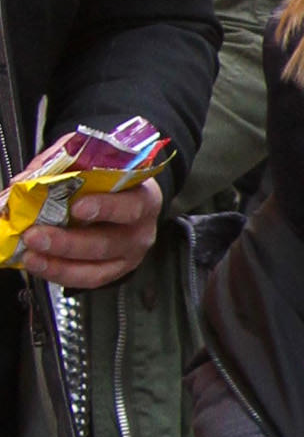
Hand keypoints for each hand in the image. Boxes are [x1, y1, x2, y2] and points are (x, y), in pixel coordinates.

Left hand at [16, 175, 161, 288]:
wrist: (122, 192)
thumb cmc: (109, 173)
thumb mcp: (91, 156)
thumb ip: (63, 163)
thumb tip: (26, 180)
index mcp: (143, 198)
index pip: (131, 206)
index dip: (105, 208)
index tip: (78, 207)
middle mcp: (140, 230)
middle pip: (108, 243)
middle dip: (68, 242)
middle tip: (36, 236)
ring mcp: (128, 255)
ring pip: (97, 269)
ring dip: (59, 264)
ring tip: (32, 255)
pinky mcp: (113, 271)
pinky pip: (87, 279)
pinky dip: (60, 274)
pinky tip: (40, 264)